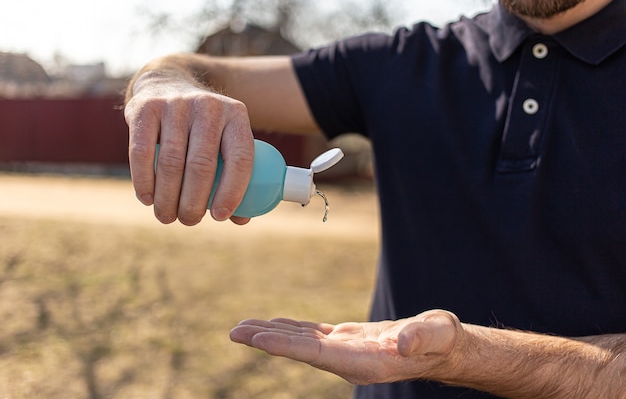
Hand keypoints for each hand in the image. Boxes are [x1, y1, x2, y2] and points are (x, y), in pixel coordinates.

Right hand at [124, 71, 253, 225]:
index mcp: (236, 116)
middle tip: (189, 221)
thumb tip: (240, 219)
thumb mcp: (225, 140)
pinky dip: (144, 181)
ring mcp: (175, 104)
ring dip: (167, 198)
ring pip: (171, 162)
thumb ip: (234, 176)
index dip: (232, 191)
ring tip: (167, 217)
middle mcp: (208, 107)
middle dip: (194, 202)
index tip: (220, 217)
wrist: (168, 83)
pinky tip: (146, 198)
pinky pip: (142, 152)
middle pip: (202, 165)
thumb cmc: (203, 128)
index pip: (240, 158)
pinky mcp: (145, 108)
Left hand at [229, 310, 462, 384]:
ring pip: (301, 342)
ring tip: (242, 328)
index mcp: (364, 362)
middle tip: (234, 332)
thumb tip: (401, 342)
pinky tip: (275, 324)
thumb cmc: (441, 340)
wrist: (441, 348)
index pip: (317, 355)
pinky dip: (291, 327)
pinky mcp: (346, 341)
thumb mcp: (437, 333)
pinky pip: (312, 334)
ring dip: (271, 334)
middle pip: (300, 350)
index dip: (287, 347)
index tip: (259, 340)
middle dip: (267, 341)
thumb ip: (420, 337)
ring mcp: (344, 352)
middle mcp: (347, 361)